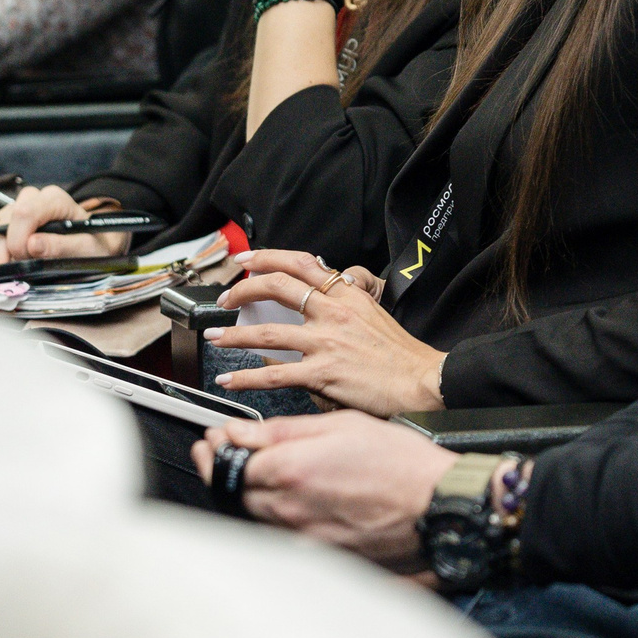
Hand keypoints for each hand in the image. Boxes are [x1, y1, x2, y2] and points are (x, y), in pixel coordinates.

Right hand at [0, 184, 127, 266]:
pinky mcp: (0, 224)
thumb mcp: (87, 248)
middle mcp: (30, 200)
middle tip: (6, 277)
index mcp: (54, 200)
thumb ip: (62, 246)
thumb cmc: (92, 244)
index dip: (18, 238)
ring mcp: (12, 211)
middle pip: (0, 222)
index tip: (23, 259)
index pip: (25, 212)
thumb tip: (33, 245)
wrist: (92, 243)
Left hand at [189, 410, 455, 566]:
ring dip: (248, 495)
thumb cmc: (402, 464)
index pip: (228, 463)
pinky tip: (290, 503)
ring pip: (255, 516)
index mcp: (290, 469)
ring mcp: (302, 538)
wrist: (440, 509)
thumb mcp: (341, 425)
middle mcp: (289, 508)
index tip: (215, 440)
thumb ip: (282, 429)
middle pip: (234, 493)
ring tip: (262, 475)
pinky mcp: (318, 557)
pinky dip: (274, 518)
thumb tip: (239, 432)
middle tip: (225, 454)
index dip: (216, 450)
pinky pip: (281, 537)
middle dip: (224, 471)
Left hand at [214, 249, 445, 415]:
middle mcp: (333, 313)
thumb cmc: (401, 354)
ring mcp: (326, 343)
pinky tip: (231, 379)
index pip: (300, 263)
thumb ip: (346, 300)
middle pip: (278, 287)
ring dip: (234, 334)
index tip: (246, 259)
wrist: (422, 381)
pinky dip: (247, 377)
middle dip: (243, 289)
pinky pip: (274, 374)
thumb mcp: (375, 311)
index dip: (266, 257)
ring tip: (215, 337)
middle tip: (226, 297)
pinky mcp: (323, 374)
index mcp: (346, 295)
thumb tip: (326, 289)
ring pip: (268, 332)